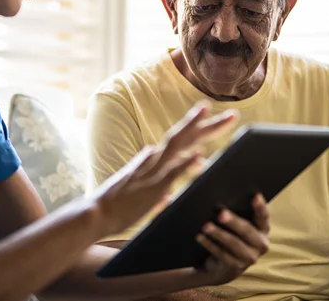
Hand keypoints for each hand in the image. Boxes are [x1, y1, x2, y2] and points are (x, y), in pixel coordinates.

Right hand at [92, 102, 237, 236]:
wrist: (95, 214)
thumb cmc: (115, 205)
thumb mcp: (138, 187)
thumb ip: (150, 178)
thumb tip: (159, 171)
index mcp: (152, 160)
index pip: (179, 138)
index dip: (196, 125)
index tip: (210, 112)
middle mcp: (154, 160)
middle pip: (184, 135)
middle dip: (207, 123)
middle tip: (233, 114)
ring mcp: (153, 172)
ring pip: (179, 145)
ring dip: (197, 129)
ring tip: (216, 117)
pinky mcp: (152, 188)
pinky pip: (171, 173)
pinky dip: (185, 163)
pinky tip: (200, 156)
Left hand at [196, 194, 270, 285]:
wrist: (223, 265)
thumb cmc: (231, 234)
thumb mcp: (237, 223)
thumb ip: (237, 210)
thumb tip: (221, 193)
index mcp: (263, 228)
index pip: (263, 216)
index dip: (260, 206)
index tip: (254, 195)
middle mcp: (260, 244)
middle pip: (247, 231)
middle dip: (233, 222)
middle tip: (221, 213)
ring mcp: (249, 258)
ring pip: (234, 244)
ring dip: (218, 234)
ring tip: (205, 225)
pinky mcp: (235, 268)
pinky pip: (222, 254)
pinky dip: (210, 244)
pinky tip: (200, 236)